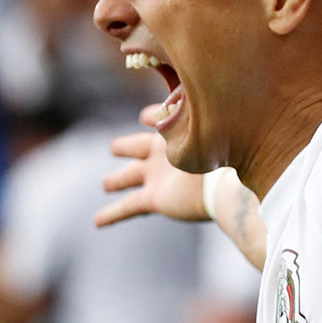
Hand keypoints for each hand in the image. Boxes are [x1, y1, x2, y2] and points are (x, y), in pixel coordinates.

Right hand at [93, 104, 208, 226]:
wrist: (225, 181)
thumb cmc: (214, 146)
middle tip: (114, 148)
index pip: (157, 120)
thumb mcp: (193, 119)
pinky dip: (111, 214)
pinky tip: (97, 222)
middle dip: (126, 147)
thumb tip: (160, 100)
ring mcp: (159, 177)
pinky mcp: (156, 199)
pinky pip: (128, 206)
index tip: (145, 118)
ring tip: (106, 184)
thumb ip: (179, 106)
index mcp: (175, 131)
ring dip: (117, 180)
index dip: (151, 117)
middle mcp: (164, 154)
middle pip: (137, 148)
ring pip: (129, 176)